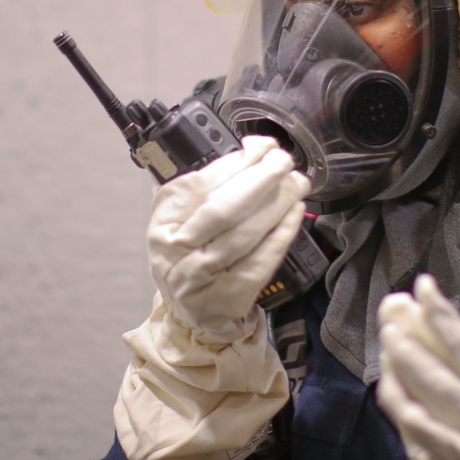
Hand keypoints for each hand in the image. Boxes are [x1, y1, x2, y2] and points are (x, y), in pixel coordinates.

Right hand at [147, 135, 310, 343]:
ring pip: (243, 234)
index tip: (262, 146)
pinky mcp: (225, 298)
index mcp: (164, 221)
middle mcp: (176, 249)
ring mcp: (199, 277)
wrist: (191, 313)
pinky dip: (280, 235)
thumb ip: (204, 184)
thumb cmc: (191, 255)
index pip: (200, 185)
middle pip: (222, 209)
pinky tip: (294, 214)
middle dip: (259, 179)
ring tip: (296, 183)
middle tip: (284, 161)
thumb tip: (250, 149)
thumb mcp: (181, 218)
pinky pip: (258, 263)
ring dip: (276, 204)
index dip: (236, 162)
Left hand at [377, 274, 459, 459]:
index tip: (425, 286)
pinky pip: (427, 444)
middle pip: (454, 387)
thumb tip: (401, 308)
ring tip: (388, 351)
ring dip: (410, 380)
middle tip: (392, 325)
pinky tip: (394, 395)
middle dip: (422, 353)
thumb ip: (437, 363)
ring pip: (439, 415)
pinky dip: (411, 419)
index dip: (448, 321)